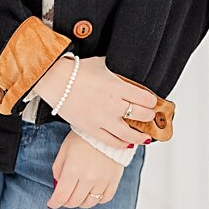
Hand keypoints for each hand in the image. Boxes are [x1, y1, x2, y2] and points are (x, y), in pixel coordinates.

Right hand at [34, 55, 157, 148]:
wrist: (55, 81)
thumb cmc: (77, 70)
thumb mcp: (103, 64)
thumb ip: (117, 70)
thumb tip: (127, 67)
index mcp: (118, 86)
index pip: (145, 98)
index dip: (152, 101)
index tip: (153, 102)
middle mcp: (113, 104)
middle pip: (141, 115)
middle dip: (149, 116)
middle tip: (151, 116)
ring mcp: (102, 119)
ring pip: (129, 133)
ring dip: (141, 136)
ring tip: (147, 137)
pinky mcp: (91, 129)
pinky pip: (111, 141)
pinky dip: (122, 143)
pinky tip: (128, 143)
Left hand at [48, 130, 123, 208]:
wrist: (107, 129)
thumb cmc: (83, 137)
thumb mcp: (64, 150)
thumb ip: (58, 170)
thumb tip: (58, 186)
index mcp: (73, 169)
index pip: (61, 196)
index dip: (54, 203)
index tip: (52, 203)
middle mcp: (88, 177)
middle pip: (74, 202)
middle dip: (66, 202)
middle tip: (65, 196)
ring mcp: (103, 179)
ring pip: (89, 203)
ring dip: (81, 201)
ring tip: (79, 194)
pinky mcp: (114, 179)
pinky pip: (105, 198)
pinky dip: (98, 199)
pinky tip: (94, 191)